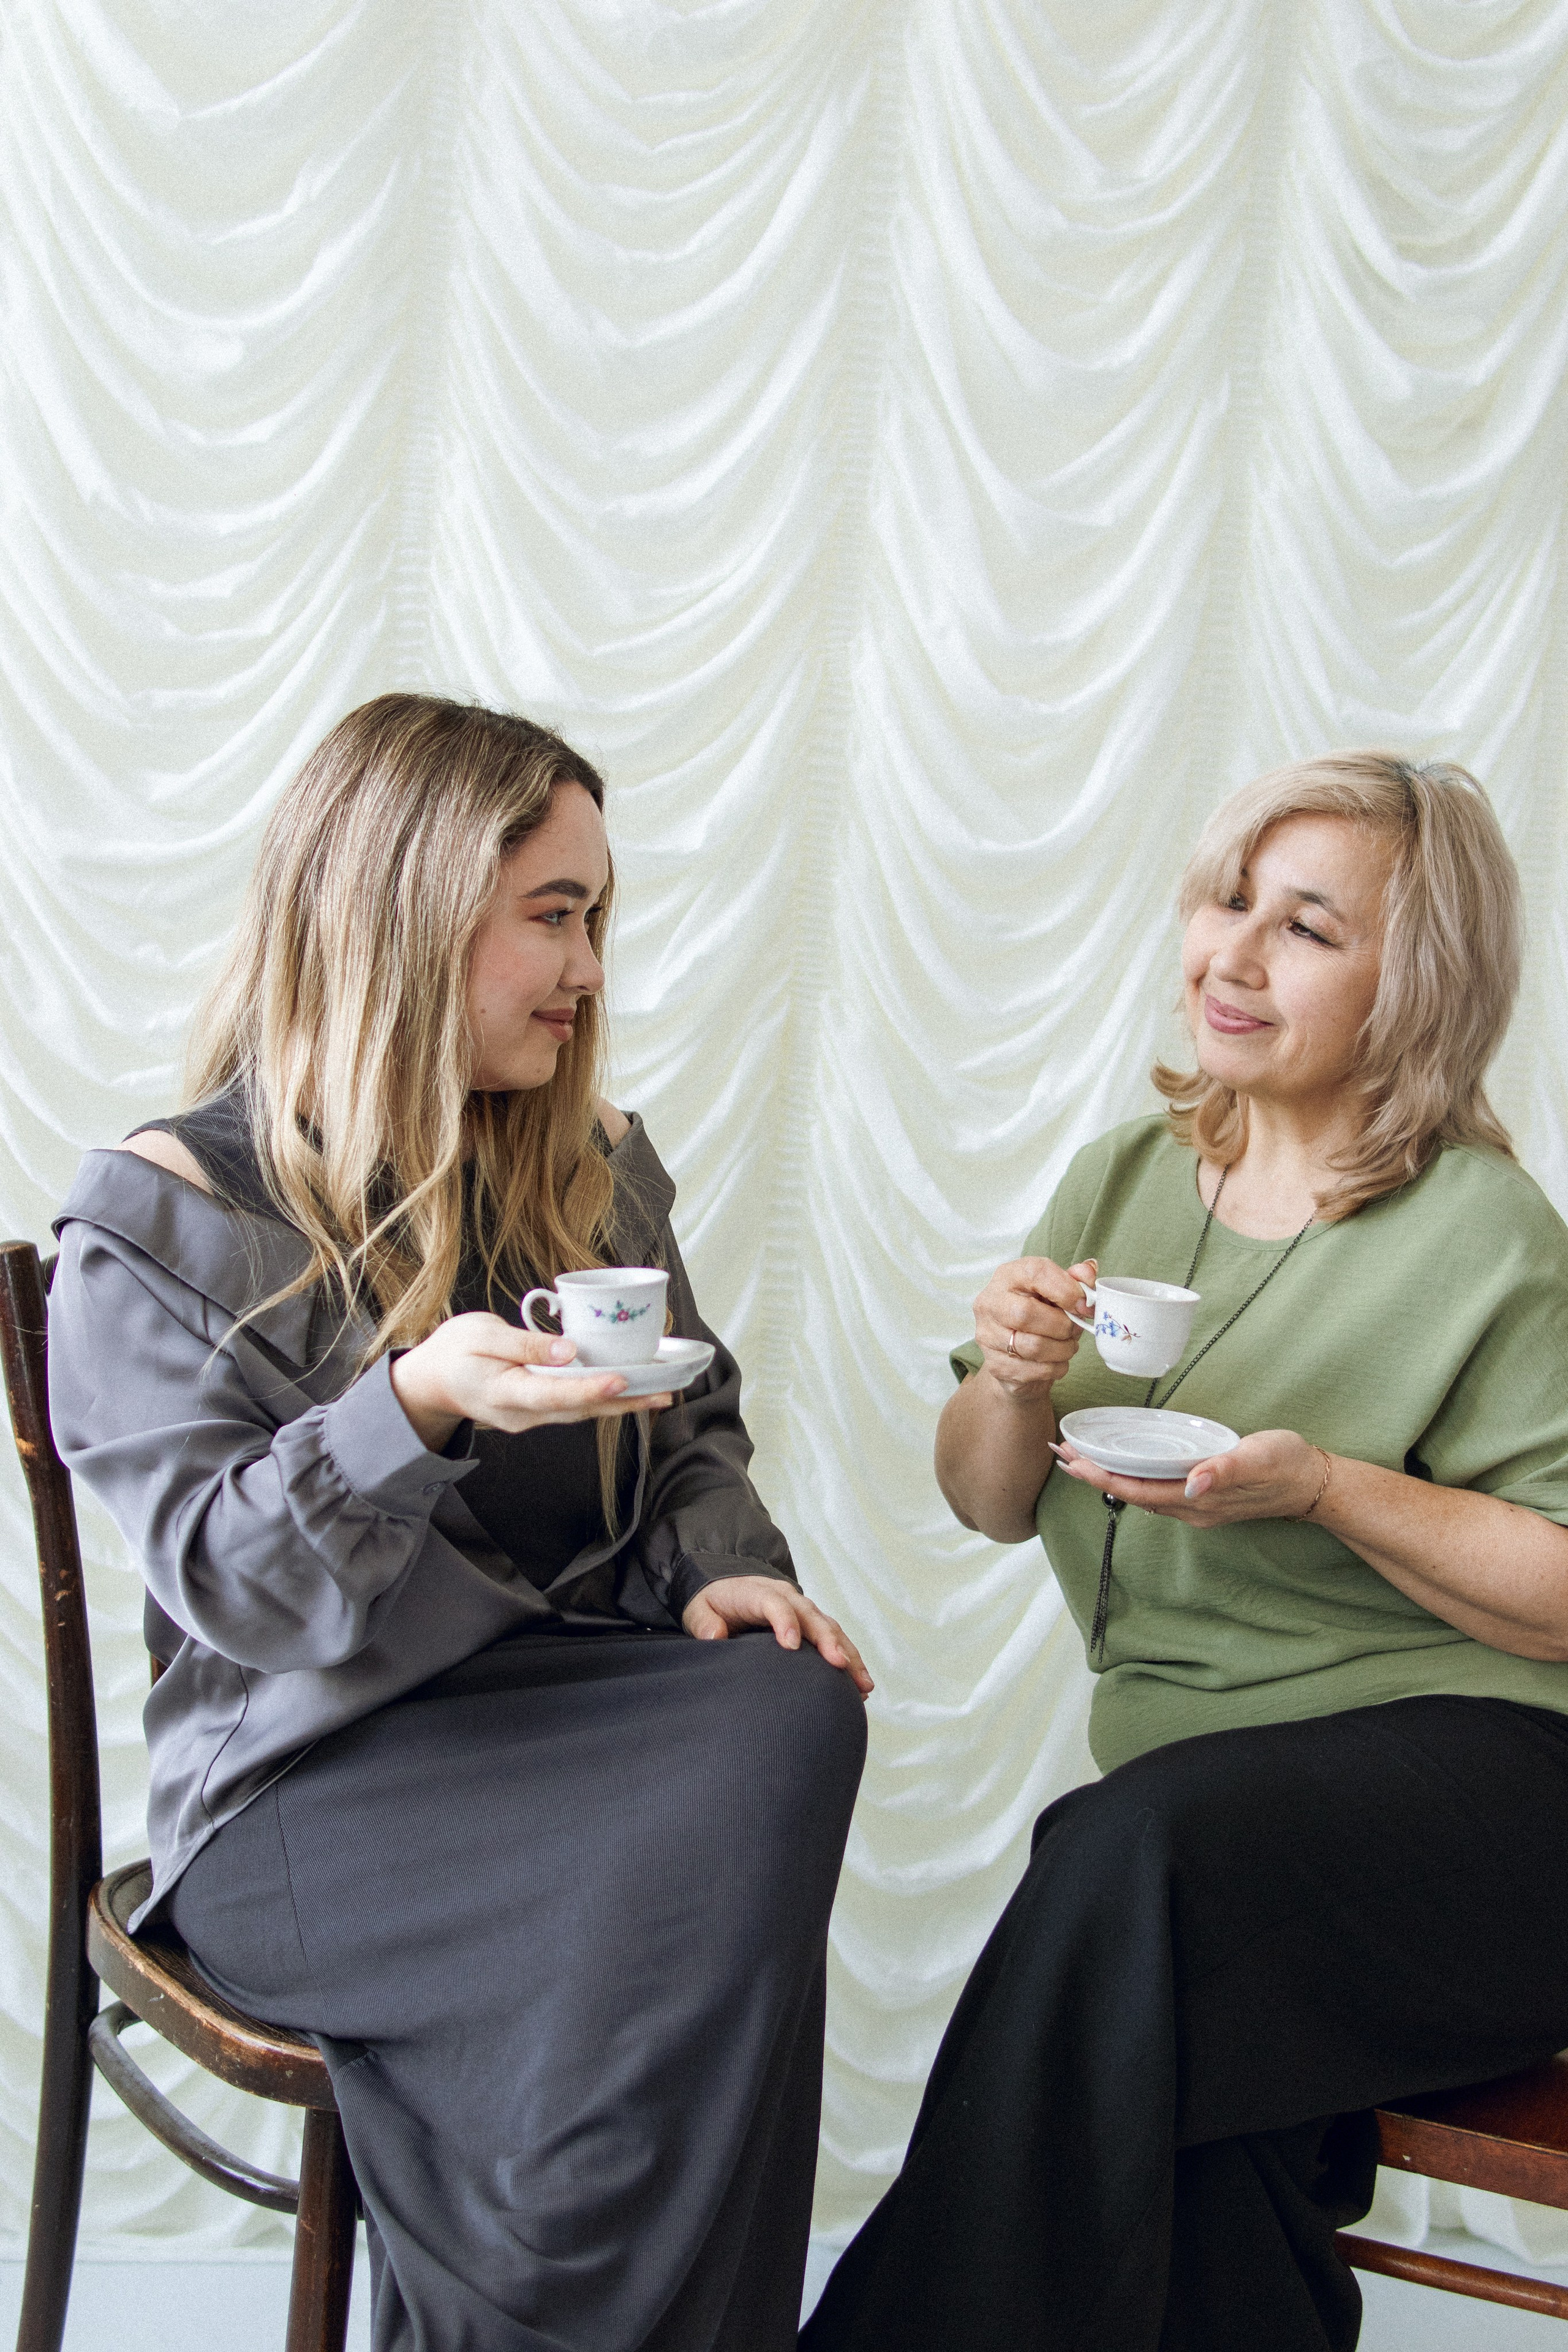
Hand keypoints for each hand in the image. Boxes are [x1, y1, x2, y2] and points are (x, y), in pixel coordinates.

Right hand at [391, 1313, 671, 1451]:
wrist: (431, 1382)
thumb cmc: (452, 1352)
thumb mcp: (479, 1335)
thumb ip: (522, 1344)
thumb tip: (567, 1350)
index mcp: (503, 1392)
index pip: (553, 1393)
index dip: (589, 1388)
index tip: (621, 1380)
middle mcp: (521, 1413)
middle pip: (578, 1409)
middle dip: (623, 1402)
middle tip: (664, 1394)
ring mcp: (529, 1417)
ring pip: (580, 1411)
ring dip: (620, 1404)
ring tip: (659, 1395)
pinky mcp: (536, 1411)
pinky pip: (573, 1406)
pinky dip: (601, 1398)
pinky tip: (627, 1391)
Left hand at [681, 1576, 873, 1697]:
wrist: (725, 1587)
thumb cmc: (712, 1603)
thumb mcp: (697, 1609)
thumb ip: (704, 1623)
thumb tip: (716, 1637)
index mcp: (757, 1592)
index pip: (774, 1603)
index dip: (784, 1621)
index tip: (790, 1646)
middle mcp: (786, 1597)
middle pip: (811, 1615)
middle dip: (827, 1640)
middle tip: (839, 1664)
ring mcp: (802, 1609)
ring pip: (829, 1628)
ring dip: (847, 1654)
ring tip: (862, 1684)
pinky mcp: (810, 1624)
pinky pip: (833, 1638)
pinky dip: (848, 1658)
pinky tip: (860, 1684)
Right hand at [973, 1255, 1097, 1400]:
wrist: (1014, 1351)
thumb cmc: (1039, 1313)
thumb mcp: (1056, 1290)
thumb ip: (1074, 1279)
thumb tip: (1089, 1271)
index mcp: (1007, 1276)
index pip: (1035, 1273)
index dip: (1066, 1290)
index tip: (1084, 1305)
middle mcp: (990, 1303)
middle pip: (1027, 1314)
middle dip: (1062, 1325)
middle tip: (1075, 1329)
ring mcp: (988, 1336)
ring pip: (1033, 1346)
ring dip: (1063, 1349)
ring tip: (1068, 1345)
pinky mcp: (995, 1365)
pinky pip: (1035, 1370)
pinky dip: (1056, 1368)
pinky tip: (1057, 1360)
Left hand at [1050, 1428, 1326, 1525]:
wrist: (1315, 1482)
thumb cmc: (1287, 1466)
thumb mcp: (1258, 1460)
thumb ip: (1225, 1471)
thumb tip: (1193, 1483)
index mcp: (1198, 1501)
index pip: (1137, 1491)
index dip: (1101, 1476)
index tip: (1072, 1461)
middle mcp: (1191, 1508)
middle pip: (1131, 1493)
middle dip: (1093, 1474)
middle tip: (1059, 1452)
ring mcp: (1196, 1504)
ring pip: (1141, 1492)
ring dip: (1108, 1475)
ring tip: (1079, 1456)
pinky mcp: (1202, 1495)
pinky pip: (1155, 1488)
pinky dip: (1131, 1475)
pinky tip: (1122, 1463)